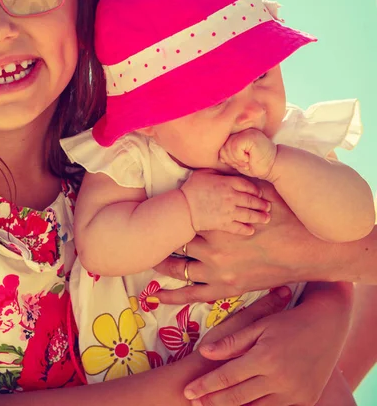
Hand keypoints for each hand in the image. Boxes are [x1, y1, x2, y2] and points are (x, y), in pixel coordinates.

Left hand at [153, 181, 323, 303]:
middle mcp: (213, 249)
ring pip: (178, 269)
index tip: (154, 209)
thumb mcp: (261, 190)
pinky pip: (193, 295)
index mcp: (216, 222)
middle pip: (176, 242)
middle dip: (161, 238)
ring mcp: (218, 272)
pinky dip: (174, 296)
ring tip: (145, 260)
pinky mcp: (226, 289)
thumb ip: (237, 179)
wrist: (310, 251)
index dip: (168, 213)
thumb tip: (224, 156)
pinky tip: (157, 296)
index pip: (181, 217)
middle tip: (142, 235)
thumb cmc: (286, 217)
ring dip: (161, 264)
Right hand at [181, 169, 270, 234]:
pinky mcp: (224, 224)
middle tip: (268, 207)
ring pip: (249, 214)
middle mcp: (231, 197)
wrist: (183, 208)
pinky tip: (251, 230)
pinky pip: (239, 227)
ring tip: (266, 218)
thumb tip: (226, 168)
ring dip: (259, 217)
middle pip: (252, 201)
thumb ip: (218, 170)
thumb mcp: (204, 173)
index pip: (248, 186)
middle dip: (262, 204)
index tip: (260, 193)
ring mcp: (229, 212)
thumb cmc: (191, 188)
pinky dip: (246, 229)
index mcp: (227, 184)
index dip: (256, 190)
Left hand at [184, 285, 349, 405]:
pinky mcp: (305, 400)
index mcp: (265, 358)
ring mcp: (294, 393)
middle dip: (213, 401)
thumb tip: (204, 352)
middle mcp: (280, 379)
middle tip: (193, 402)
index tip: (188, 391)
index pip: (227, 377)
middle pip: (238, 397)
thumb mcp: (257, 325)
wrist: (327, 326)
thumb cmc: (287, 321)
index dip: (205, 385)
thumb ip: (232, 342)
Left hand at [219, 129, 276, 179]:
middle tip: (244, 163)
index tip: (240, 163)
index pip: (222, 146)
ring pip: (228, 147)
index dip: (228, 158)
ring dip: (237, 159)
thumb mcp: (238, 161)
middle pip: (223, 147)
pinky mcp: (250, 136)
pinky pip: (235, 147)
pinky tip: (249, 159)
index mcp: (237, 135)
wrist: (273, 167)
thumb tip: (220, 157)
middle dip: (231, 160)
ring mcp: (246, 132)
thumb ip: (228, 156)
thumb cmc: (255, 165)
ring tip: (247, 161)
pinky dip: (240, 157)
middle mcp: (241, 131)